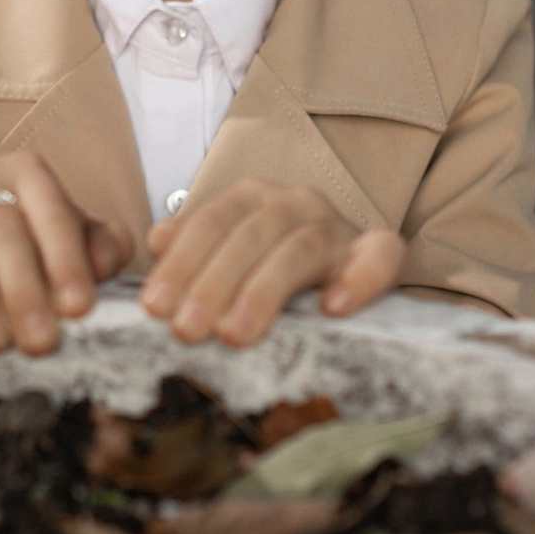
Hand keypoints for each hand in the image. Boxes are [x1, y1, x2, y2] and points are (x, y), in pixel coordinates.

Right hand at [0, 151, 132, 355]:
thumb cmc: (25, 243)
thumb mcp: (68, 240)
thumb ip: (100, 247)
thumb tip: (104, 266)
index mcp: (30, 173)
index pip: (54, 215)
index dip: (66, 262)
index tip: (78, 309)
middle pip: (4, 231)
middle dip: (24, 290)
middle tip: (39, 342)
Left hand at [139, 177, 406, 346]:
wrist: (346, 276)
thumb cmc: (270, 273)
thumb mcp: (226, 258)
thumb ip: (193, 248)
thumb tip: (157, 239)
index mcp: (252, 199)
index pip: (211, 223)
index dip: (181, 262)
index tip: (154, 307)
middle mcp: (294, 203)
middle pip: (250, 235)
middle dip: (212, 283)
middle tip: (186, 330)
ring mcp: (337, 226)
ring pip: (299, 247)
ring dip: (262, 291)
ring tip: (234, 334)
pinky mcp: (379, 251)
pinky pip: (379, 255)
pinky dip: (357, 279)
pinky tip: (333, 308)